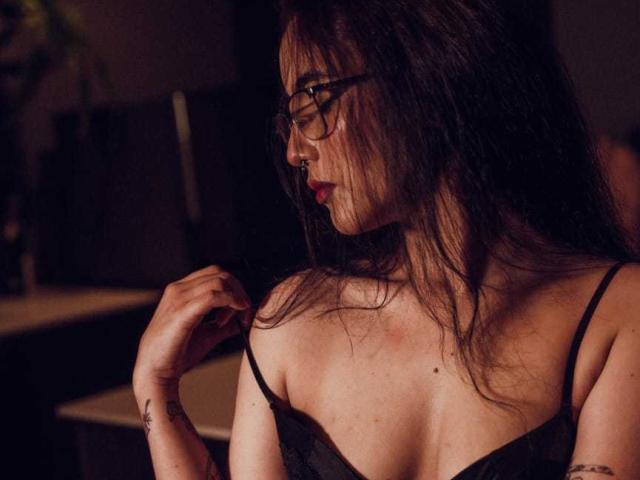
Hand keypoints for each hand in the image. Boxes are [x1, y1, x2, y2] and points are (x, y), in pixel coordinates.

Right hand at [133, 265, 252, 390]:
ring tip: (237, 319)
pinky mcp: (182, 312)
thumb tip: (244, 319)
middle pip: (220, 274)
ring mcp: (178, 298)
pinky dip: (230, 302)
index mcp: (181, 291)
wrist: (155, 372)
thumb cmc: (176, 354)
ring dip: (236, 298)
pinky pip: (213, 296)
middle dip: (239, 291)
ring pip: (219, 282)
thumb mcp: (207, 334)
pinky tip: (233, 316)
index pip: (214, 273)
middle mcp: (178, 289)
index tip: (242, 308)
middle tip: (245, 312)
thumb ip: (225, 325)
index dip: (234, 287)